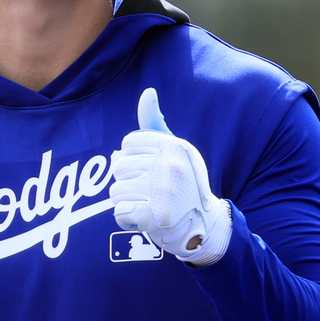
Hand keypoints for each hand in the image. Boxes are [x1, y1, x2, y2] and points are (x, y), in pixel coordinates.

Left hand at [109, 88, 231, 265]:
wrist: (204, 227)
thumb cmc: (184, 184)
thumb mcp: (176, 151)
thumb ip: (155, 124)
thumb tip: (147, 93)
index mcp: (175, 147)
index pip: (127, 144)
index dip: (133, 159)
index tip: (150, 171)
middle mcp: (171, 166)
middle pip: (119, 167)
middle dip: (128, 182)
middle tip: (150, 192)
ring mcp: (163, 193)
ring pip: (116, 192)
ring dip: (127, 203)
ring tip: (148, 206)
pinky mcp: (154, 217)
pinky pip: (119, 213)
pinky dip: (127, 221)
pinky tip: (144, 220)